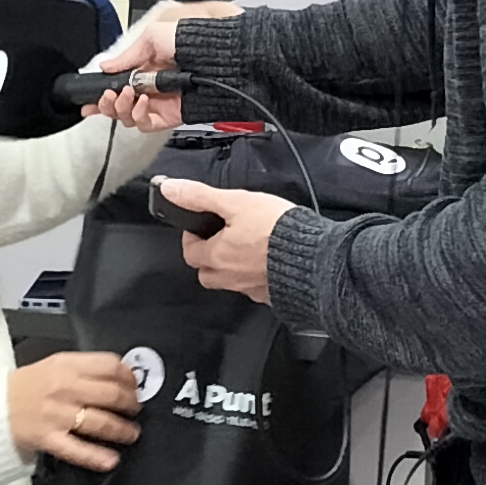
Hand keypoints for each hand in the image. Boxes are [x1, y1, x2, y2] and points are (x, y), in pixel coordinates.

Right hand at [8, 352, 143, 470]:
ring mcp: (58, 415)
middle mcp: (64, 388)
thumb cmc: (27, 386)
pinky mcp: (50, 439)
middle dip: (130, 403)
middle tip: (136, 409)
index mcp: (66, 365)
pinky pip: (77, 449)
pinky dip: (96, 456)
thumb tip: (120, 375)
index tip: (135, 385)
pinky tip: (111, 460)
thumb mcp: (54, 365)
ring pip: (100, 422)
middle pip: (110, 394)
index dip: (128, 376)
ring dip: (122, 430)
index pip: (109, 365)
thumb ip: (84, 368)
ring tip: (131, 433)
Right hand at [86, 0, 239, 131]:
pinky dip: (139, 116)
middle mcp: (151, 86)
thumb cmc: (195, 40)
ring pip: (129, 117)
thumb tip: (107, 65)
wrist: (220, 58)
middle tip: (106, 96)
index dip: (101, 93)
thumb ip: (129, 55)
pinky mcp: (171, 116)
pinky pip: (146, 124)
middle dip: (107, 103)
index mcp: (146, 65)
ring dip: (121, 108)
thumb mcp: (155, 36)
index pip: (116, 84)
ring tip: (126, 95)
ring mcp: (160, 102)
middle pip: (119, 104)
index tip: (89, 98)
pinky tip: (141, 103)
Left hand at [156, 181, 286, 304]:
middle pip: (206, 274)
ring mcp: (251, 288)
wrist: (314, 256)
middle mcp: (230, 277)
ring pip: (230, 283)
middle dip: (207, 258)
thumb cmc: (277, 229)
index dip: (192, 237)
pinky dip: (255, 278)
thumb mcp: (236, 202)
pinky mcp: (272, 294)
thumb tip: (171, 189)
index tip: (201, 226)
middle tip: (219, 240)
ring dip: (230, 269)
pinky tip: (267, 263)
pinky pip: (255, 289)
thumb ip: (200, 196)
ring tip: (244, 250)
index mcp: (218, 255)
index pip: (190, 252)